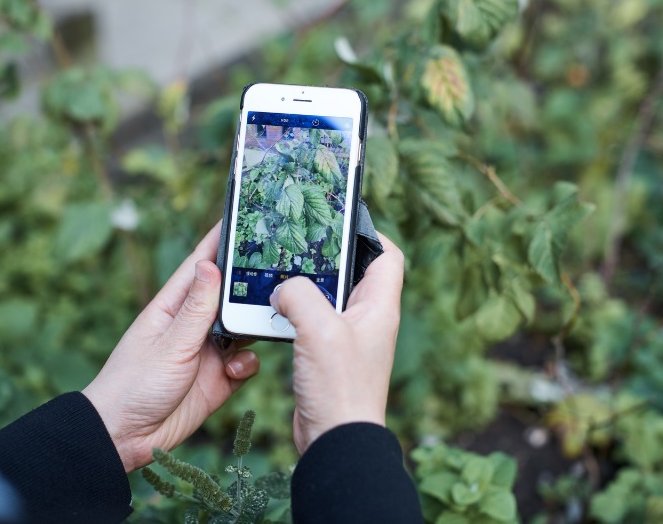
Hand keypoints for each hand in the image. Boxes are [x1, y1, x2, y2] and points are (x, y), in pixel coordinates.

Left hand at [83, 222, 259, 472]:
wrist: (125, 439)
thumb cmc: (133, 385)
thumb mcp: (170, 344)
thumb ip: (197, 309)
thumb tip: (210, 265)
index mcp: (174, 307)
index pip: (201, 264)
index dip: (221, 240)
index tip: (244, 215)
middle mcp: (194, 325)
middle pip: (230, 295)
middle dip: (251, 286)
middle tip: (279, 274)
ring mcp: (208, 352)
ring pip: (245, 328)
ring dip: (255, 327)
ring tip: (266, 323)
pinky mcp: (219, 379)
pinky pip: (247, 363)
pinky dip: (248, 365)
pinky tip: (235, 372)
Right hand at [270, 233, 403, 453]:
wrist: (335, 442)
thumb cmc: (340, 389)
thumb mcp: (320, 331)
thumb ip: (300, 296)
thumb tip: (284, 289)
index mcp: (379, 307)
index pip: (388, 256)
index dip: (370, 233)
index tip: (341, 221)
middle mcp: (367, 319)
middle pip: (354, 272)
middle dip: (328, 257)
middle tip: (299, 243)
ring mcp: (348, 338)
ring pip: (329, 297)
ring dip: (306, 286)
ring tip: (281, 272)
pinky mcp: (328, 354)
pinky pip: (313, 321)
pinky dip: (295, 311)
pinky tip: (274, 310)